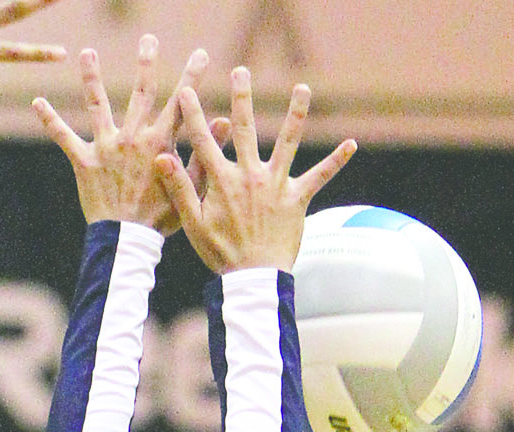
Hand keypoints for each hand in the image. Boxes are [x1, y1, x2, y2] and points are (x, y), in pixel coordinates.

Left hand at [34, 37, 213, 232]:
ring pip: (98, 105)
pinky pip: (64, 137)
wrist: (128, 241)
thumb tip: (224, 120)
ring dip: (92, 77)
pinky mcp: (84, 161)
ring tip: (87, 53)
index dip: (192, 77)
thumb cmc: (162, 220)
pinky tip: (37, 102)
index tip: (200, 54)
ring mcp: (106, 148)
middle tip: (149, 39)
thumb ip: (204, 153)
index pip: (180, 104)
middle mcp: (132, 138)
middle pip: (140, 93)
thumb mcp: (192, 190)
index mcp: (160, 144)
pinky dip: (50, 120)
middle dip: (147, 63)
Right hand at [156, 74, 355, 273]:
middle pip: (245, 129)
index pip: (204, 140)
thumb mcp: (192, 223)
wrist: (254, 279)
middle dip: (242, 97)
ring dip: (295, 113)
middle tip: (241, 70)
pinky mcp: (297, 200)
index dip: (193, 114)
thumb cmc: (221, 253)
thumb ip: (179, 187)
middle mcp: (250, 176)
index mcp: (222, 180)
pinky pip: (320, 176)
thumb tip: (160, 156)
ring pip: (287, 142)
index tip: (187, 90)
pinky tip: (353, 144)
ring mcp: (276, 186)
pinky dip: (337, 161)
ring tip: (303, 87)